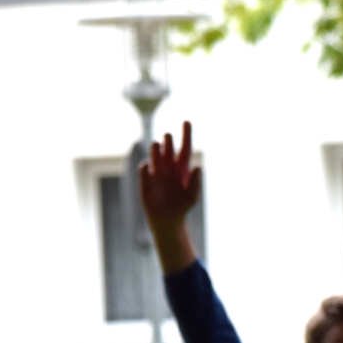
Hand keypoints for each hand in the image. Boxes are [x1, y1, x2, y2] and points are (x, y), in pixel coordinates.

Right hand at [139, 121, 201, 273]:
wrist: (167, 221)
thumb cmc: (182, 208)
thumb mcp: (192, 196)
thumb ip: (195, 182)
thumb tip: (198, 166)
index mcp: (182, 168)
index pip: (185, 148)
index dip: (186, 135)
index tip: (187, 121)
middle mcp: (169, 167)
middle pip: (168, 149)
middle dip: (168, 142)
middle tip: (168, 137)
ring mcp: (156, 173)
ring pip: (155, 156)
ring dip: (156, 150)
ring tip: (157, 145)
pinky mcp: (146, 181)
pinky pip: (144, 170)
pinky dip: (145, 167)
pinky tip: (147, 166)